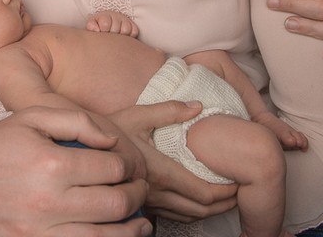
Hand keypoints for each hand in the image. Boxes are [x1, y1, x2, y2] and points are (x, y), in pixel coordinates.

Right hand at [0, 107, 152, 235]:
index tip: (129, 167)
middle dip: (136, 197)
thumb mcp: (32, 118)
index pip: (111, 169)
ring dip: (131, 232)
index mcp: (51, 165)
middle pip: (114, 205)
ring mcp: (37, 233)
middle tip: (140, 191)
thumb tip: (113, 140)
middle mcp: (48, 202)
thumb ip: (77, 121)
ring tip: (142, 224)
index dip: (128, 167)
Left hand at [87, 10, 139, 37]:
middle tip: (108, 36)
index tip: (101, 33)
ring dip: (121, 36)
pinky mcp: (133, 25)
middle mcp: (116, 16)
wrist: (107, 25)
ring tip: (116, 38)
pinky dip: (130, 36)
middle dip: (111, 34)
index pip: (105, 23)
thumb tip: (96, 29)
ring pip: (126, 29)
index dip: (103, 31)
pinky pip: (135, 31)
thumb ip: (91, 26)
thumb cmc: (98, 27)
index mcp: (105, 15)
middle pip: (116, 28)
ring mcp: (125, 20)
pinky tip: (124, 38)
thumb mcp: (92, 25)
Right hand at [107, 102, 238, 222]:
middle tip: (241, 192)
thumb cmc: (111, 131)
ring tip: (226, 199)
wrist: (81, 150)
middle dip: (225, 204)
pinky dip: (192, 213)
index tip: (240, 181)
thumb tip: (198, 106)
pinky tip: (199, 203)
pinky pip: (174, 217)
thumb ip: (170, 110)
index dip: (226, 192)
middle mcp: (156, 193)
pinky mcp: (143, 205)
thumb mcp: (138, 115)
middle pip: (200, 210)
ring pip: (188, 217)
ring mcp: (148, 202)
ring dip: (211, 211)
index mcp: (160, 172)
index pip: (202, 193)